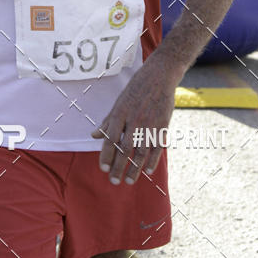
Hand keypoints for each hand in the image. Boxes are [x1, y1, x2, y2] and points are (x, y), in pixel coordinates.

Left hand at [91, 48, 181, 184]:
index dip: (106, 155)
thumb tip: (93, 135)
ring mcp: (150, 123)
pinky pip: (157, 147)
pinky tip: (148, 171)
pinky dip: (153, 160)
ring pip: (142, 151)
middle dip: (119, 167)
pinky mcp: (163, 124)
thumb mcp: (118, 102)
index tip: (104, 169)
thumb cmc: (136, 89)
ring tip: (130, 181)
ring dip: (135, 169)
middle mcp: (134, 120)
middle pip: (125, 149)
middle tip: (114, 182)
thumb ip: (107, 121)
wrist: (159, 76)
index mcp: (120, 113)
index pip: (111, 139)